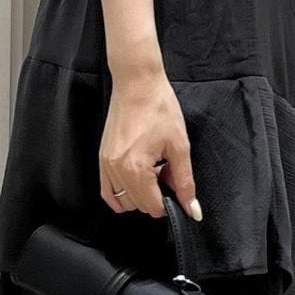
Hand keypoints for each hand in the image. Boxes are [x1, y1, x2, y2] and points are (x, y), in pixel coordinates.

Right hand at [99, 72, 202, 220]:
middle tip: (166, 173)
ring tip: (151, 172)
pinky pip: (107, 192)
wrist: (137, 84)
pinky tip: (136, 181)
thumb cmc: (159, 108)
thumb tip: (192, 210)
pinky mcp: (102, 159)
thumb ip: (185, 182)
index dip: (169, 203)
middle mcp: (116, 170)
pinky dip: (121, 194)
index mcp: (136, 168)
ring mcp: (106, 165)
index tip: (176, 187)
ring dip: (139, 195)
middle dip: (156, 196)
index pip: (152, 207)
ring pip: (123, 202)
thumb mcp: (179, 146)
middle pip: (138, 206)